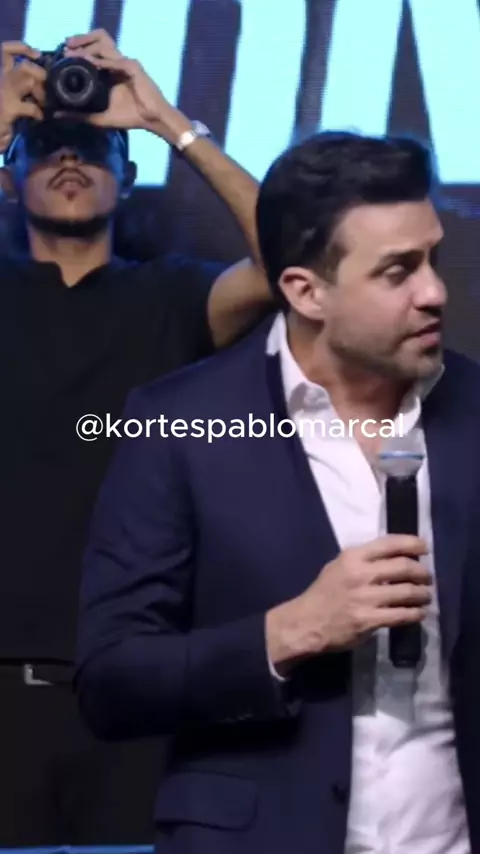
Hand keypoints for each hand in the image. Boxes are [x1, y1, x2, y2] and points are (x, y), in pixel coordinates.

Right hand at [0, 41, 45, 151]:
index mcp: (0, 73)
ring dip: (41, 92)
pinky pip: (30, 107)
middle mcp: (1, 78)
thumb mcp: (6, 91)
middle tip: (46, 87)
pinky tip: (39, 116)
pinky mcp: (9, 109)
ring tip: (43, 103)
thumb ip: (18, 83)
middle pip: (24, 66)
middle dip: (39, 75)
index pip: (6, 50)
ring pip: (29, 81)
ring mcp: (5, 93)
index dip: (21, 48)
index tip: (36, 54)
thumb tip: (36, 81)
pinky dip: (38, 111)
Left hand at [63, 30, 184, 140]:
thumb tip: (56, 115)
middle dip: (81, 44)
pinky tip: (90, 62)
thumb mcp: (100, 118)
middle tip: (65, 49)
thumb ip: (79, 116)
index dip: (77, 53)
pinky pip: (115, 60)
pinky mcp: (133, 67)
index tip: (62, 56)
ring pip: (105, 49)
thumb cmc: (130, 118)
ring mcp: (125, 63)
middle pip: (97, 46)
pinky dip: (103, 61)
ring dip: (89, 49)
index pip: (92, 56)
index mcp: (110, 73)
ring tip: (74, 54)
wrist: (152, 120)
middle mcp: (117, 65)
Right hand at [266, 535, 430, 668]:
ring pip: (407, 592)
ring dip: (423, 594)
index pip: (390, 543)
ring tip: (426, 596)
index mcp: (353, 557)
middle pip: (404, 567)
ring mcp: (365, 598)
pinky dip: (415, 613)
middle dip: (422, 572)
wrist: (307, 622)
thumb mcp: (338, 566)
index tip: (425, 548)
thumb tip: (394, 556)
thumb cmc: (324, 593)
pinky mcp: (369, 620)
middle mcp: (361, 574)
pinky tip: (419, 613)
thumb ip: (363, 559)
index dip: (413, 544)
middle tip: (427, 578)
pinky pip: (401, 615)